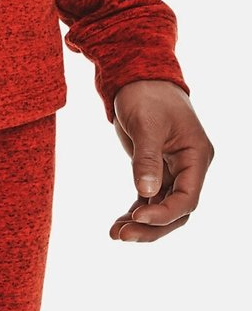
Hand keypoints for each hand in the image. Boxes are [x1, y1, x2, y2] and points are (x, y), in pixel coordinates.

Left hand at [109, 78, 214, 242]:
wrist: (137, 75)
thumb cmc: (146, 93)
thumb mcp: (145, 124)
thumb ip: (146, 158)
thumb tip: (146, 193)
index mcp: (196, 156)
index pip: (187, 198)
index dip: (164, 213)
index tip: (137, 218)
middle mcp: (189, 167)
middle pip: (177, 210)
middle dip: (151, 226)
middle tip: (122, 235)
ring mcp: (174, 170)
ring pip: (163, 207)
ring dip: (141, 223)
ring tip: (115, 234)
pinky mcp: (156, 169)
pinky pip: (150, 198)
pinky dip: (136, 211)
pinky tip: (118, 223)